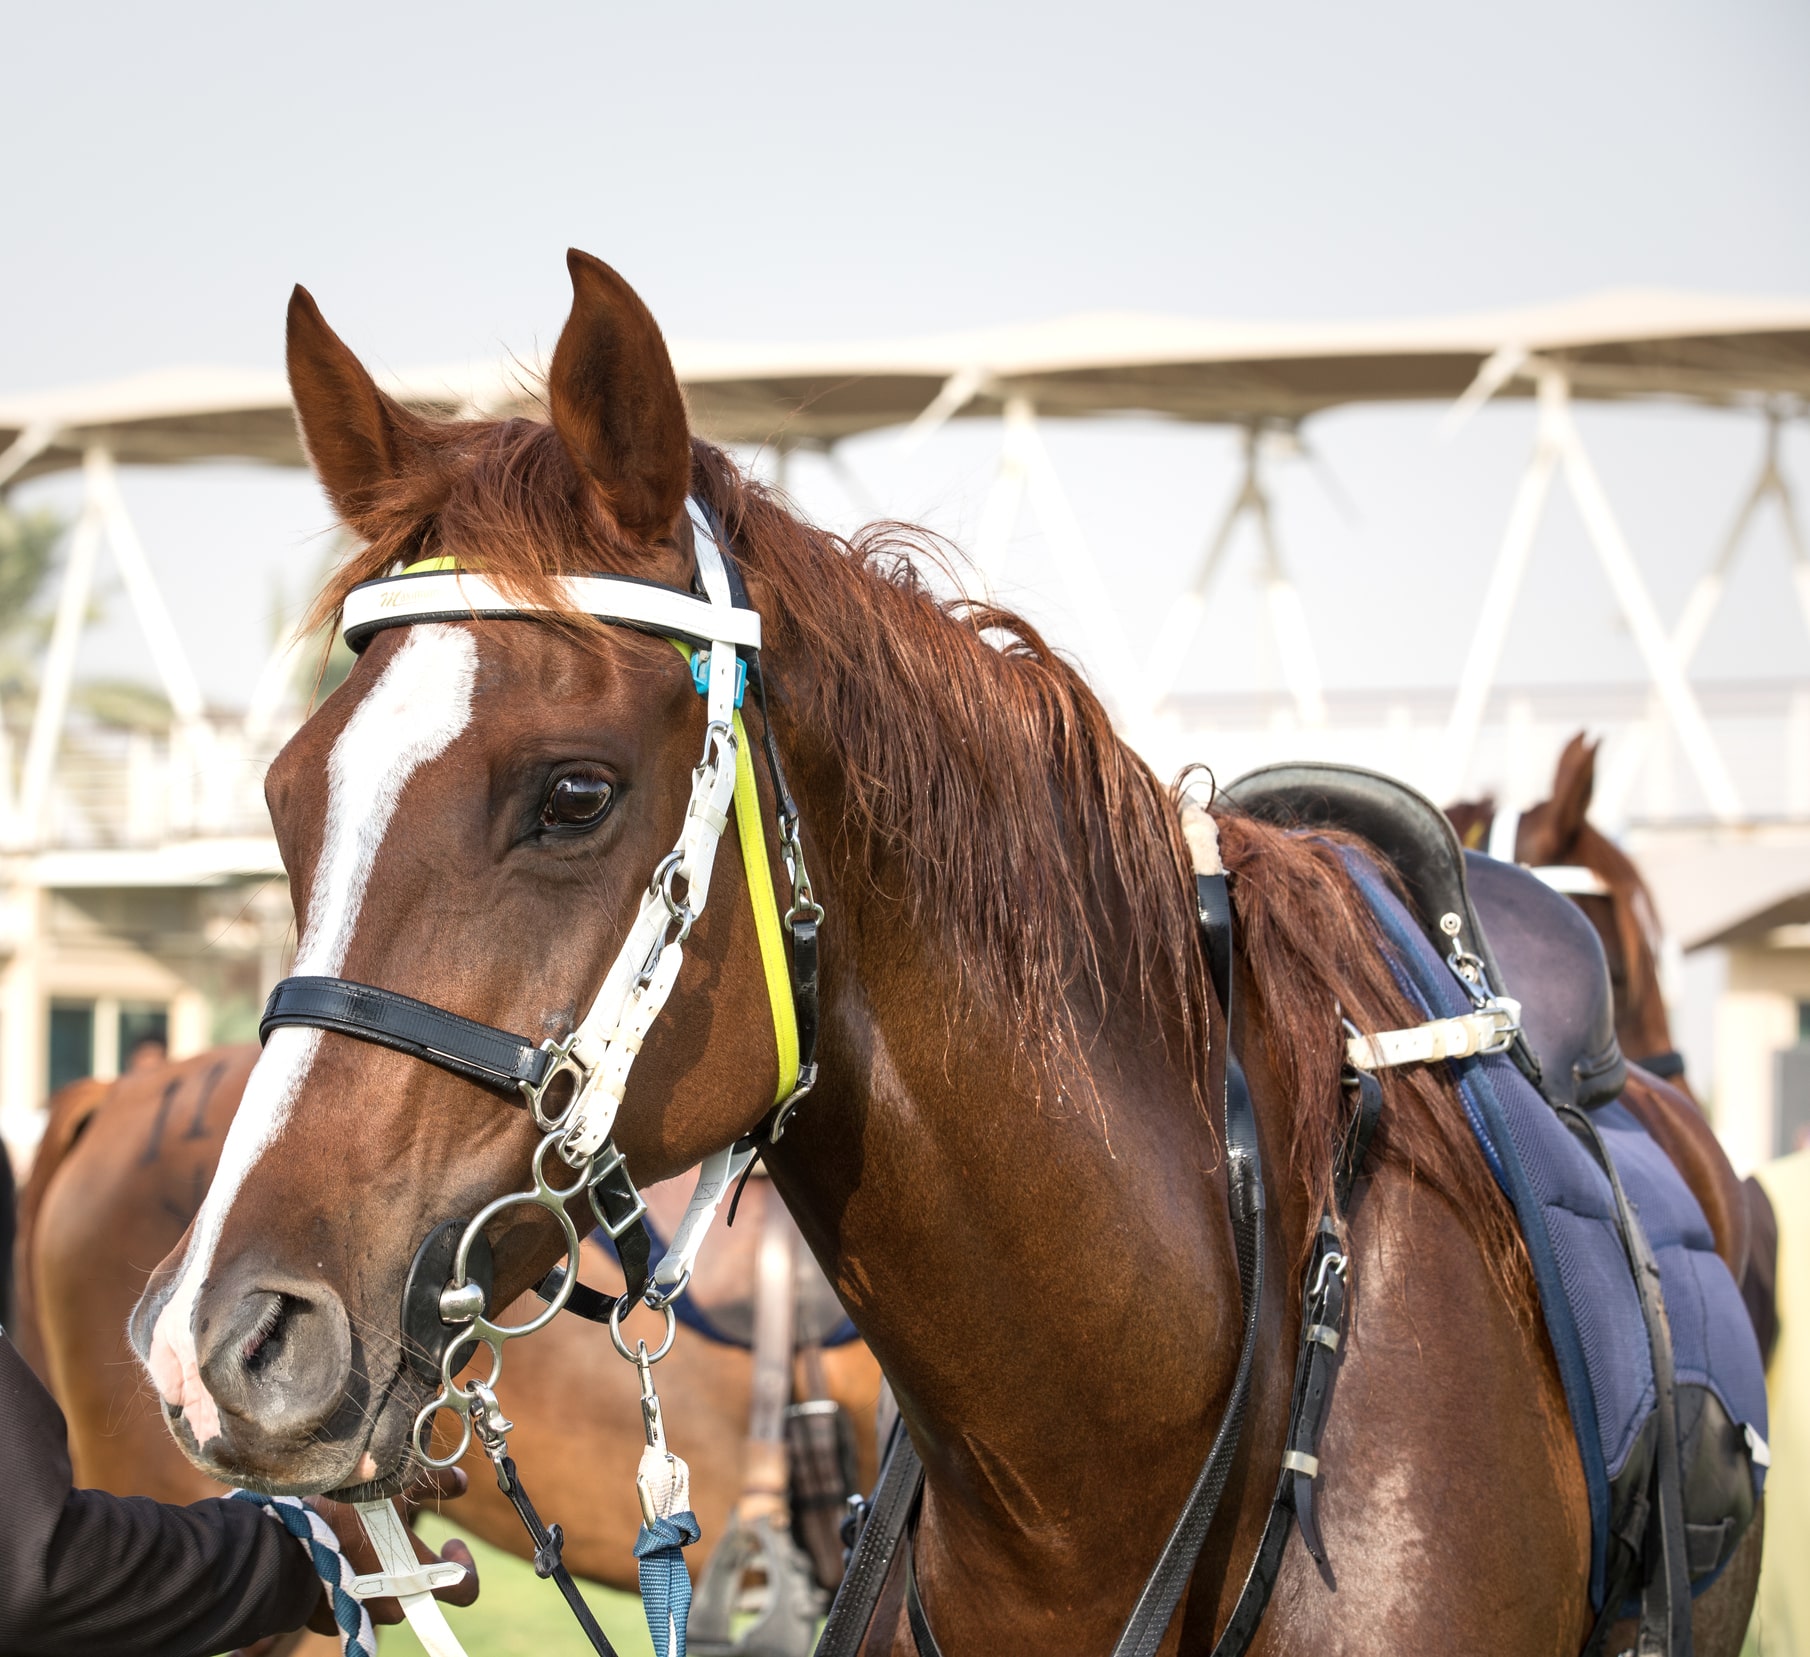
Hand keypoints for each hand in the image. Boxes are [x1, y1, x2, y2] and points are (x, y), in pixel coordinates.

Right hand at [303, 1465, 480, 1631]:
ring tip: (369, 1538)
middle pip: (424, 1588)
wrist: (284, 1548)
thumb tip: (461, 1483)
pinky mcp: (335, 1621)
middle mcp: (397, 1606)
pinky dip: (359, 1582)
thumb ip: (437, 1484)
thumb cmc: (346, 1516)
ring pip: (390, 1595)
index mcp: (420, 1578)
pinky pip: (358, 1601)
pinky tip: (344, 1554)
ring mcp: (365, 1618)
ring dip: (388, 1570)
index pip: (466, 1589)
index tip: (450, 1543)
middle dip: (420, 1561)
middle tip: (403, 1533)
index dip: (466, 1566)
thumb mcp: (399, 1487)